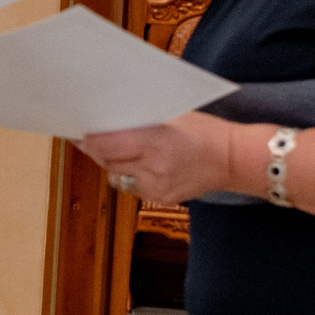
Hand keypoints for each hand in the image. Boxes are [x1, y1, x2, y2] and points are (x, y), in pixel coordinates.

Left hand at [78, 113, 249, 205]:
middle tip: (91, 138)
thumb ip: (140, 121)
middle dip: (98, 150)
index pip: (106, 144)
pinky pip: (131, 185)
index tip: (80, 132)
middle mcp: (153, 167)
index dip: (90, 139)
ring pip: (115, 175)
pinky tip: (141, 164)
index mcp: (156, 141)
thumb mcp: (173, 116)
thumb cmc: (204, 131)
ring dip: (113, 162)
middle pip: (107, 161)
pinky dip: (130, 174)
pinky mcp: (159, 198)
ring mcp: (156, 186)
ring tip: (120, 149)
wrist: (233, 159)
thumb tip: (106, 120)